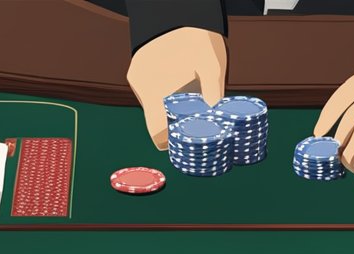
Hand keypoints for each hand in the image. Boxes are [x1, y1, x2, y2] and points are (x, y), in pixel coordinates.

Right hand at [127, 27, 227, 149]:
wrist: (178, 7)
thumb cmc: (197, 39)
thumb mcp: (213, 68)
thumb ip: (213, 97)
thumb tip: (218, 124)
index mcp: (155, 93)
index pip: (156, 133)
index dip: (169, 141)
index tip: (182, 140)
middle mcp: (140, 87)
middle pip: (156, 117)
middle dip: (173, 119)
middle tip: (192, 112)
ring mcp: (136, 75)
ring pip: (153, 100)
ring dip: (168, 100)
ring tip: (187, 86)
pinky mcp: (135, 66)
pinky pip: (149, 85)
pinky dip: (162, 86)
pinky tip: (176, 74)